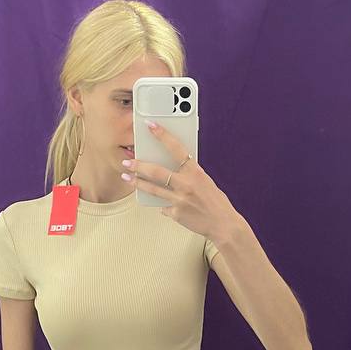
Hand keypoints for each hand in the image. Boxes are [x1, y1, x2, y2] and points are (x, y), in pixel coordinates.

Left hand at [122, 122, 238, 245]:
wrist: (223, 224)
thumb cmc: (216, 201)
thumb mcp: (205, 181)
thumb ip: (189, 174)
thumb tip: (173, 169)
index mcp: (195, 172)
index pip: (176, 148)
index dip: (162, 135)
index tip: (150, 126)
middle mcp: (186, 184)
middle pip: (156, 172)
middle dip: (139, 166)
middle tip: (128, 162)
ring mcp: (180, 200)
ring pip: (152, 189)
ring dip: (137, 183)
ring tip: (127, 178)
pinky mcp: (176, 213)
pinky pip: (163, 206)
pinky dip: (161, 204)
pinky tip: (158, 203)